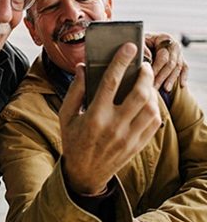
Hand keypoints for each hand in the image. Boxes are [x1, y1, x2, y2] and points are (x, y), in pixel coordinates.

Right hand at [59, 43, 160, 194]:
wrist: (84, 173)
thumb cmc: (73, 140)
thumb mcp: (65, 115)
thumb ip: (74, 90)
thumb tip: (82, 67)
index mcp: (94, 116)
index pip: (111, 82)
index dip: (121, 61)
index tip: (129, 47)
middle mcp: (114, 126)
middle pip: (138, 94)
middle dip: (145, 74)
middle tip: (143, 65)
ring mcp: (128, 137)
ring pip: (151, 108)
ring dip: (152, 91)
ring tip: (146, 82)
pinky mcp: (137, 145)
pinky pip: (154, 123)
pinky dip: (155, 108)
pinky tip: (148, 100)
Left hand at [145, 33, 187, 90]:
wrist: (147, 40)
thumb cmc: (142, 41)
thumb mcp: (140, 41)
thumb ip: (142, 48)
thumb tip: (148, 57)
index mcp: (164, 39)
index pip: (163, 56)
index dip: (156, 68)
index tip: (149, 77)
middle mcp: (174, 45)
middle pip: (171, 63)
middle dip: (163, 76)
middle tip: (155, 87)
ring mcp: (179, 52)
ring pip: (178, 67)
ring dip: (171, 79)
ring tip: (165, 89)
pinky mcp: (181, 58)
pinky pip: (185, 68)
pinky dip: (183, 76)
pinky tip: (181, 85)